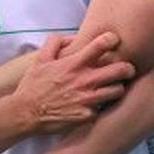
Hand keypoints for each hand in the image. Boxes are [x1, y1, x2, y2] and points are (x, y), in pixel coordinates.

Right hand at [13, 32, 134, 134]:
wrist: (26, 113)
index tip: (113, 40)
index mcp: (73, 64)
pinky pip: (104, 109)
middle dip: (127, 67)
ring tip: (112, 87)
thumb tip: (72, 37)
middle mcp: (84, 80)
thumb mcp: (40, 59)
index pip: (101, 45)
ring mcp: (88, 99)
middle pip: (121, 69)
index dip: (112, 39)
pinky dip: (101, 105)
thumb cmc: (33, 85)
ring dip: (117, 87)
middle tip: (125, 69)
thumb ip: (55, 43)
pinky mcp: (88, 115)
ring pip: (119, 90)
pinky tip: (96, 104)